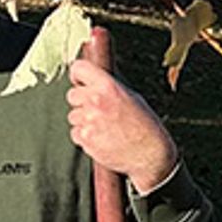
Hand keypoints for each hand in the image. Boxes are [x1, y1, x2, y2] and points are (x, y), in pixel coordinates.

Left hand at [64, 55, 178, 194]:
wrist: (149, 153)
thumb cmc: (144, 125)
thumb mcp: (131, 96)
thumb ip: (108, 88)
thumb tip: (91, 82)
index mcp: (108, 86)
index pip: (79, 68)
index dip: (77, 75)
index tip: (79, 82)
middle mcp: (96, 100)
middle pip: (72, 95)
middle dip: (81, 102)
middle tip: (97, 111)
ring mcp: (89, 120)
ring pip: (73, 116)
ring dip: (83, 121)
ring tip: (104, 127)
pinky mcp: (85, 138)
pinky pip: (75, 133)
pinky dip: (85, 137)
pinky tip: (101, 138)